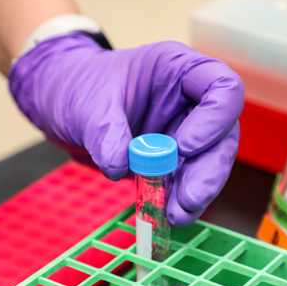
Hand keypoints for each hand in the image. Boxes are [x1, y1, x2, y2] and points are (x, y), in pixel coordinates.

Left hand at [9, 33, 243, 226]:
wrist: (63, 103)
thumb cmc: (80, 86)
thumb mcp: (88, 103)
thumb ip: (105, 131)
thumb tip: (119, 165)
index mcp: (179, 70)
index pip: (223, 88)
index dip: (214, 120)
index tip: (183, 148)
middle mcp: (190, 101)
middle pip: (223, 135)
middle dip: (209, 171)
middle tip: (189, 199)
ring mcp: (185, 131)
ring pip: (210, 163)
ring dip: (197, 192)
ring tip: (176, 215)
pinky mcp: (173, 159)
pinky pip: (187, 181)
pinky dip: (180, 200)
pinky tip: (169, 214)